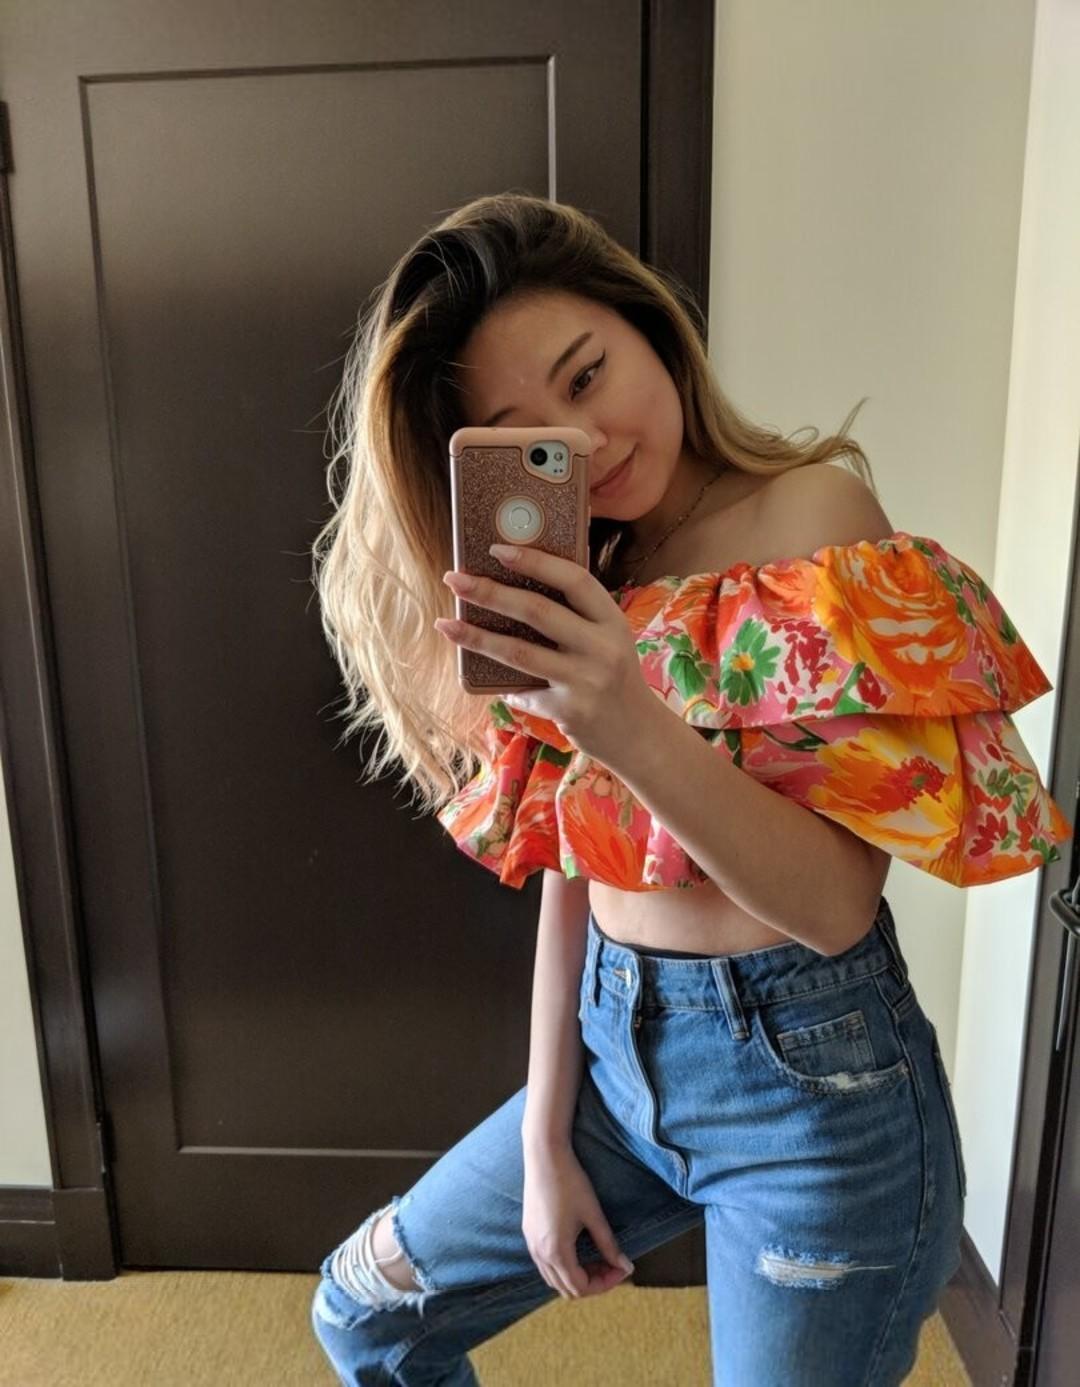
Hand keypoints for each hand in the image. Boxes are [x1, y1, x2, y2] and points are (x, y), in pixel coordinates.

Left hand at [435, 542, 654, 766]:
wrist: (638, 733)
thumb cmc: (613, 676)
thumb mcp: (608, 638)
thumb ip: (577, 614)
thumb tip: (520, 580)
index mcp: (611, 620)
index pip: (573, 579)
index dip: (535, 560)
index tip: (497, 549)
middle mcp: (602, 647)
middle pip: (537, 611)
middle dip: (490, 592)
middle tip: (454, 578)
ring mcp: (586, 680)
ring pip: (519, 652)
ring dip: (476, 637)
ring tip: (445, 624)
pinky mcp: (569, 710)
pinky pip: (523, 691)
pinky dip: (502, 684)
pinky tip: (483, 678)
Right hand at [522, 1142, 634, 1299]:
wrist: (544, 1155)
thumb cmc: (570, 1182)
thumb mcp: (593, 1214)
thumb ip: (609, 1245)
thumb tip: (626, 1266)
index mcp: (556, 1251)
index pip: (581, 1287)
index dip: (605, 1284)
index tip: (621, 1268)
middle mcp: (539, 1253)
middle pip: (566, 1288)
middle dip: (592, 1282)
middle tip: (612, 1264)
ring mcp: (531, 1243)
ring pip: (553, 1278)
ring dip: (577, 1275)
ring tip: (597, 1257)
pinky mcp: (529, 1233)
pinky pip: (545, 1265)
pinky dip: (563, 1266)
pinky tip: (578, 1249)